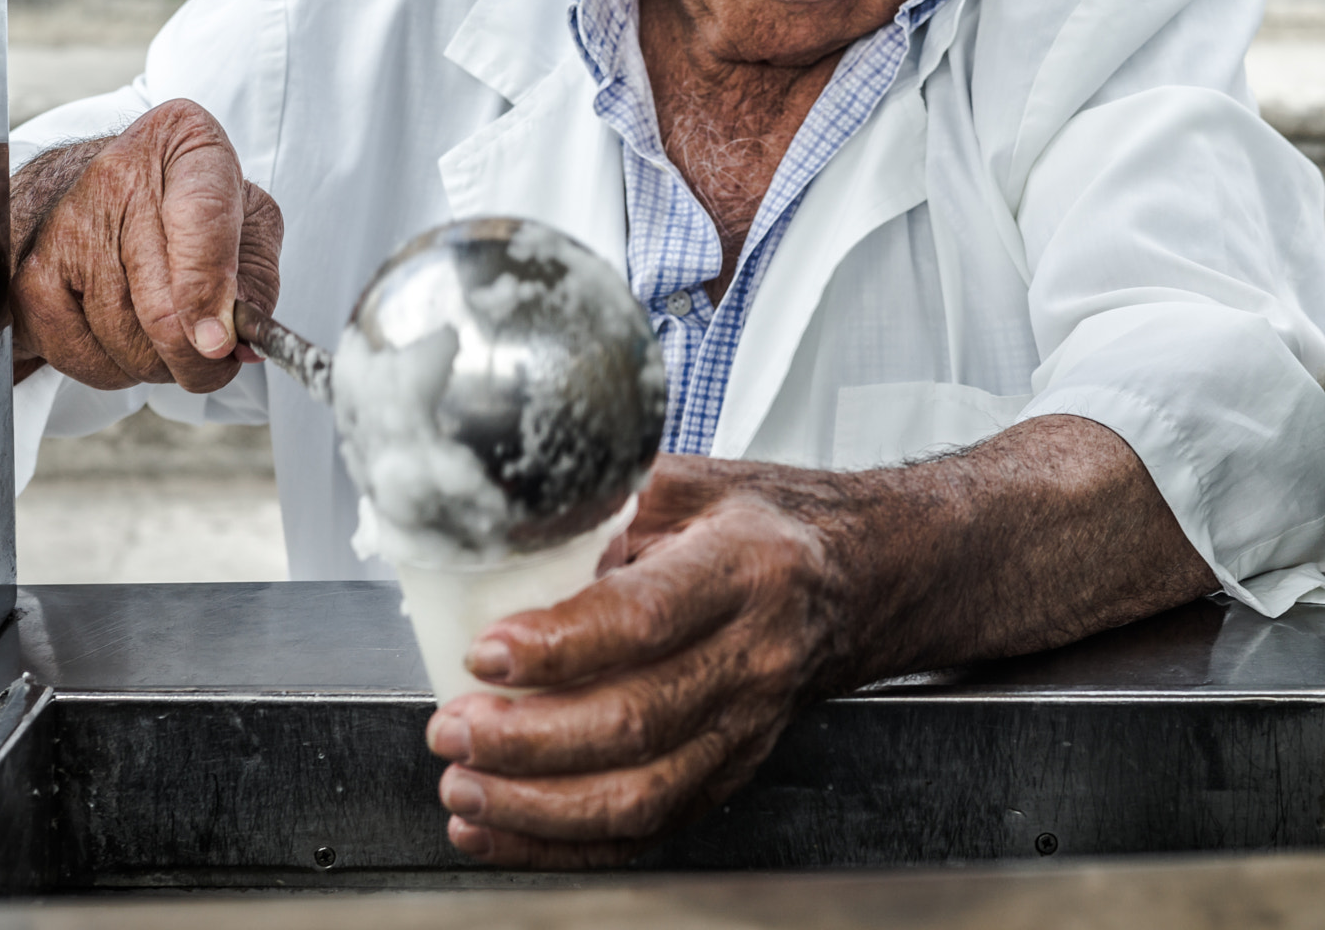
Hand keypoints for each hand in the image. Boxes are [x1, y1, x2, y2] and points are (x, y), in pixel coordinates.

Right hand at [9, 98, 282, 391]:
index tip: (219, 342)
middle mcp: (118, 175)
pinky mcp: (29, 278)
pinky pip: (82, 356)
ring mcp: (64, 227)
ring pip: (123, 339)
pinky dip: (115, 370)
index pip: (202, 217)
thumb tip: (239, 341)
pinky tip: (128, 342)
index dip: (209, 290)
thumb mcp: (248, 223)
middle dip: (197, 356)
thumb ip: (258, 279)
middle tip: (215, 366)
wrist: (99, 193)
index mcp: (186, 143)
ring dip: (160, 365)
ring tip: (172, 341)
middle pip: (159, 301)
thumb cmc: (189, 211)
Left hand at [423, 417, 1212, 868]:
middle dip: (526, 740)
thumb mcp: (690, 483)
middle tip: (452, 726)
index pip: (643, 618)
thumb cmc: (773, 521)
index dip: (556, 645)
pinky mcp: (740, 766)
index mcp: (743, 565)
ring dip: (538, 806)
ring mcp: (754, 721)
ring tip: (463, 784)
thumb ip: (601, 506)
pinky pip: (653, 825)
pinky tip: (502, 827)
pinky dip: (568, 841)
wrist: (872, 574)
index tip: (483, 652)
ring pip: (644, 795)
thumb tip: (496, 534)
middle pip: (636, 722)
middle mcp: (757, 653)